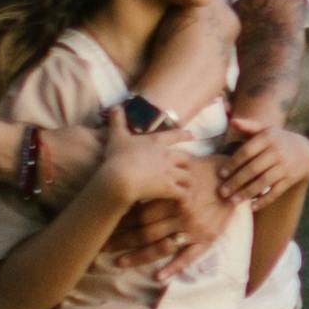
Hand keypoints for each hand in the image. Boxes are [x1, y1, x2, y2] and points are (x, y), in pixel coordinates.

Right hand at [94, 127, 211, 225]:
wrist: (120, 177)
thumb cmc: (117, 156)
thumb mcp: (116, 136)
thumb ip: (117, 121)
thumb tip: (114, 106)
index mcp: (157, 142)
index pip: (176, 135)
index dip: (185, 135)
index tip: (193, 136)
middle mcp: (167, 156)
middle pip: (186, 158)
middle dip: (187, 164)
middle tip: (186, 168)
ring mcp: (170, 173)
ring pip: (188, 177)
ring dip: (187, 182)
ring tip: (186, 187)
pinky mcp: (169, 189)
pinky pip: (183, 194)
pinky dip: (185, 198)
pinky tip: (184, 202)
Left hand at [211, 120, 308, 212]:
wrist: (304, 151)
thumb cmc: (276, 140)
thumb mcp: (265, 130)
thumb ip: (248, 126)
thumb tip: (233, 121)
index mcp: (268, 137)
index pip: (246, 152)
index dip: (233, 164)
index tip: (221, 174)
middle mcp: (277, 151)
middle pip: (253, 169)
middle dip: (236, 181)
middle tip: (222, 192)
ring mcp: (285, 166)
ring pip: (263, 182)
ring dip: (247, 193)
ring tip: (233, 201)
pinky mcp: (291, 178)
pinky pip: (275, 191)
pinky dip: (264, 200)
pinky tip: (252, 207)